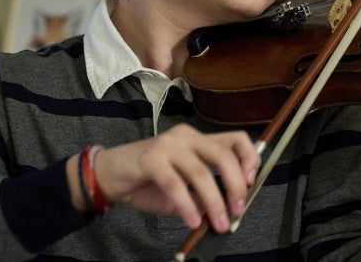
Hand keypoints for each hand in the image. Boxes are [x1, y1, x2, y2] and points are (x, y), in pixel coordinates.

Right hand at [69, 123, 259, 232]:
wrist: (109, 175)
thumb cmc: (148, 180)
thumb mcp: (183, 188)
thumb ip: (203, 195)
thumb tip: (226, 211)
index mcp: (199, 140)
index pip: (236, 139)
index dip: (250, 158)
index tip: (251, 182)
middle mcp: (187, 137)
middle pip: (223, 154)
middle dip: (235, 185)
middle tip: (237, 210)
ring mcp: (169, 145)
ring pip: (201, 172)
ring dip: (214, 202)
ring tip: (218, 223)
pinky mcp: (151, 158)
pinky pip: (175, 184)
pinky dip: (187, 205)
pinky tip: (192, 220)